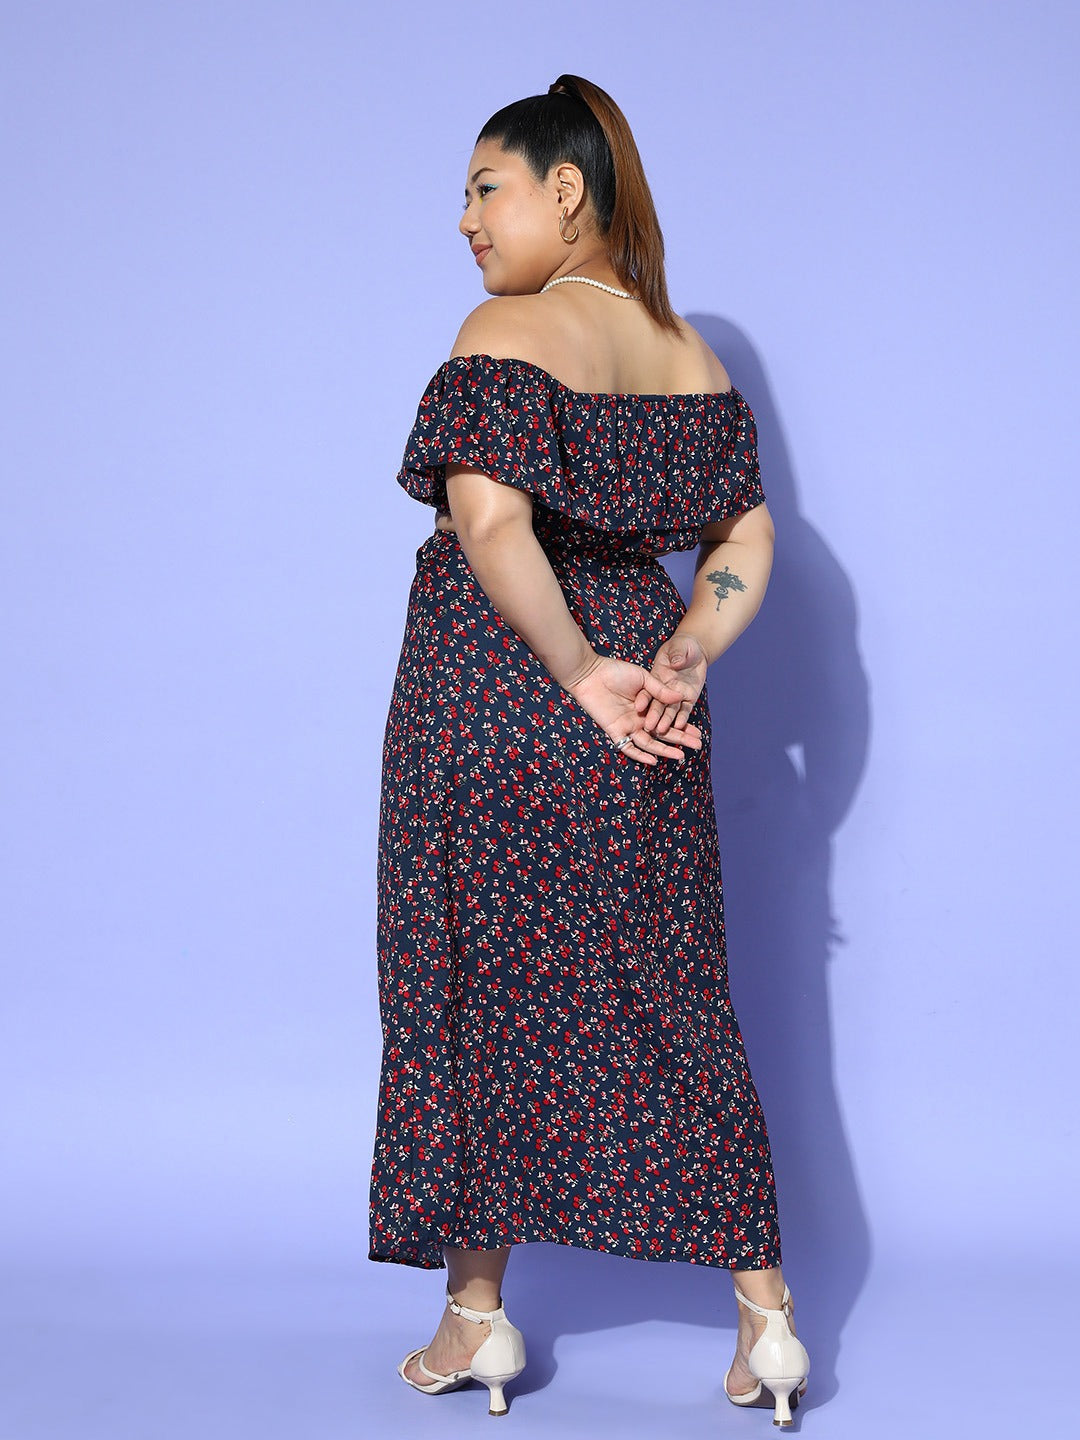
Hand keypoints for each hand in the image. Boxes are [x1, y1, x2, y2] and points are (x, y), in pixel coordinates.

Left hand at [566, 654, 702, 765]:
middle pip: (662, 734)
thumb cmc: (616, 671)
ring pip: (649, 743)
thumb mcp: (644, 678)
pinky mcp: (615, 730)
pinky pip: (628, 747)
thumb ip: (660, 690)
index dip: (683, 726)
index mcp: (647, 707)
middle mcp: (639, 719)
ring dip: (664, 750)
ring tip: (681, 756)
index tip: (698, 731)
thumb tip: (681, 697)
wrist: (591, 673)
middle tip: (698, 745)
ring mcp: (627, 726)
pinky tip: (654, 761)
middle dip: (680, 740)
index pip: (668, 720)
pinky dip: (640, 754)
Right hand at [634, 633, 708, 738]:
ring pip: (669, 711)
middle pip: (656, 704)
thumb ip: (677, 654)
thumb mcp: (679, 646)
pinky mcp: (688, 698)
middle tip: (649, 726)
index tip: (638, 706)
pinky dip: (682, 718)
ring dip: (666, 721)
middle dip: (653, 715)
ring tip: (662, 731)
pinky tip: (680, 727)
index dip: (643, 698)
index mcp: (656, 676)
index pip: (646, 690)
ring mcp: (675, 695)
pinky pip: (685, 710)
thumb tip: (676, 662)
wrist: (696, 650)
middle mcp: (663, 689)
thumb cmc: (684, 645)